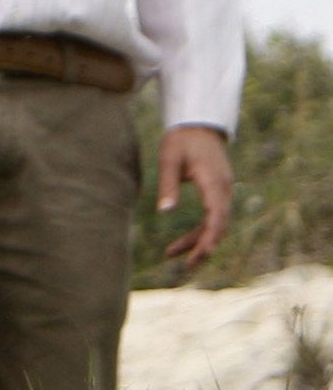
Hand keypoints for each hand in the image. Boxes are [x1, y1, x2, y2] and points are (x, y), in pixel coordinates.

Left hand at [159, 123, 233, 267]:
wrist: (198, 123)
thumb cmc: (181, 139)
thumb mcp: (169, 159)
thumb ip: (168, 185)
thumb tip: (165, 211)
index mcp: (214, 182)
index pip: (217, 215)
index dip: (211, 236)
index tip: (202, 253)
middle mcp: (224, 189)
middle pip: (219, 225)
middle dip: (204, 247)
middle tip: (186, 266)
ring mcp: (223, 191)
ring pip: (215, 223)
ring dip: (198, 241)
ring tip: (171, 255)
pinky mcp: (218, 192)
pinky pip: (213, 217)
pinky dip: (200, 231)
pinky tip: (184, 243)